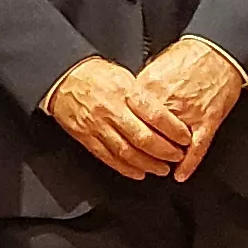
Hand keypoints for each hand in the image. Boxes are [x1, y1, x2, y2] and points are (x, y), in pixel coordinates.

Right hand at [43, 53, 199, 182]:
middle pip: (144, 138)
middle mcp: (111, 110)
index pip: (155, 115)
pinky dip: (126, 168)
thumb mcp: (123, 75)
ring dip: (148, 164)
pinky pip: (108, 157)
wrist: (62, 78)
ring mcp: (97, 126)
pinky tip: (138, 172)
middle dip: (165, 151)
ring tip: (161, 169)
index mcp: (124, 91)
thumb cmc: (94, 75)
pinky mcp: (86, 137)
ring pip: (127, 152)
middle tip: (177, 156)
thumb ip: (143, 96)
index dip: (174, 130)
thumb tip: (165, 115)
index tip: (185, 138)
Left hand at [130, 38, 247, 179]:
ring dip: (165, 158)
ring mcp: (188, 112)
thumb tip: (129, 103)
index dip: (127, 132)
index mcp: (149, 86)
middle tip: (142, 159)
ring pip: (170, 144)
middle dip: (144, 150)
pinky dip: (189, 164)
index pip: (131, 116)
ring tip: (161, 165)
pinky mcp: (208, 119)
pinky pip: (197, 147)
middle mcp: (166, 100)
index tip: (124, 140)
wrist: (217, 51)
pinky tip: (181, 174)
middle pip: (147, 133)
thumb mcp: (155, 66)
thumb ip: (142, 88)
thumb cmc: (187, 57)